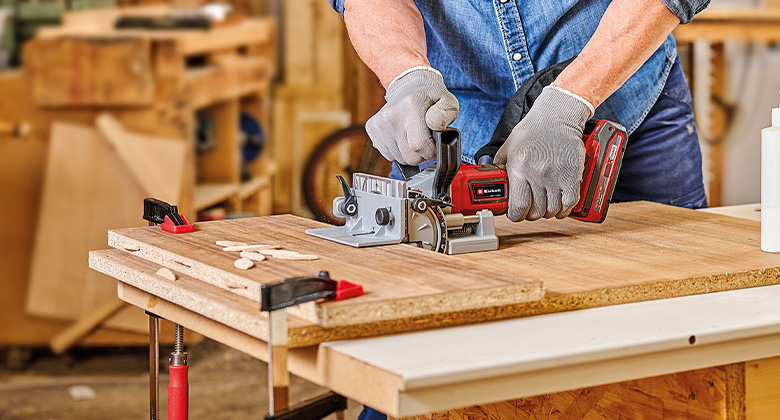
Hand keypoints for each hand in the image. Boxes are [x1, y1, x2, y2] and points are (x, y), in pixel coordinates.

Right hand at [366, 67, 458, 164]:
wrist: (408, 86)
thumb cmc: (430, 97)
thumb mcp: (447, 101)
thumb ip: (446, 113)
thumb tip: (435, 125)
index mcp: (411, 105)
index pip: (419, 145)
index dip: (431, 151)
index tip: (435, 145)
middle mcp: (391, 114)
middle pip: (409, 156)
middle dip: (422, 154)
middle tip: (426, 142)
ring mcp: (379, 122)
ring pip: (399, 158)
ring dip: (410, 153)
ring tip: (414, 138)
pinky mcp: (372, 128)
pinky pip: (388, 155)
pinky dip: (398, 151)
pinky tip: (403, 137)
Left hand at [494, 85, 593, 220]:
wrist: (556, 116)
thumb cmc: (532, 130)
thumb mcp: (508, 147)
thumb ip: (499, 166)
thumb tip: (490, 182)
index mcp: (519, 168)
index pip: (518, 207)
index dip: (516, 215)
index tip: (516, 213)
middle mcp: (537, 174)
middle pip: (535, 211)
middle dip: (531, 214)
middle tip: (531, 207)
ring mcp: (557, 176)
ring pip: (552, 210)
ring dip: (548, 211)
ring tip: (544, 204)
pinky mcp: (573, 175)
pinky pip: (569, 203)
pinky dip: (564, 208)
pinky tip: (559, 204)